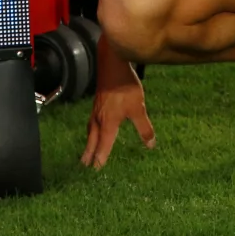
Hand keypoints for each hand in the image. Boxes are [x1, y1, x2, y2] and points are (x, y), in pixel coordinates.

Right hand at [81, 38, 154, 168]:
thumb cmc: (125, 87)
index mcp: (108, 124)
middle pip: (92, 140)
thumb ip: (144, 128)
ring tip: (87, 149)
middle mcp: (99, 119)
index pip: (103, 146)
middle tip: (84, 165)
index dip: (100, 158)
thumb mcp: (138, 109)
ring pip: (90, 130)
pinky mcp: (97, 102)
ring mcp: (96, 110)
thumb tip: (150, 145)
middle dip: (89, 153)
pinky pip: (91, 121)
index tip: (96, 170)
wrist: (112, 64)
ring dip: (88, 142)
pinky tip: (95, 126)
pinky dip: (91, 130)